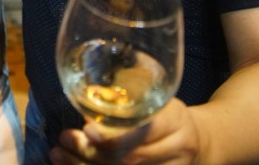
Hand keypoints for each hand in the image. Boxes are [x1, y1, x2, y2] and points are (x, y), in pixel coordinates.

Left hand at [50, 99, 201, 164]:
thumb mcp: (154, 100)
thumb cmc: (166, 115)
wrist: (199, 142)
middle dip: (91, 151)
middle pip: (131, 158)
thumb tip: (88, 109)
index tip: (87, 130)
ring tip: (59, 155)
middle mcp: (178, 149)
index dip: (114, 134)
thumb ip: (128, 101)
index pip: (145, 131)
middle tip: (64, 140)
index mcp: (175, 120)